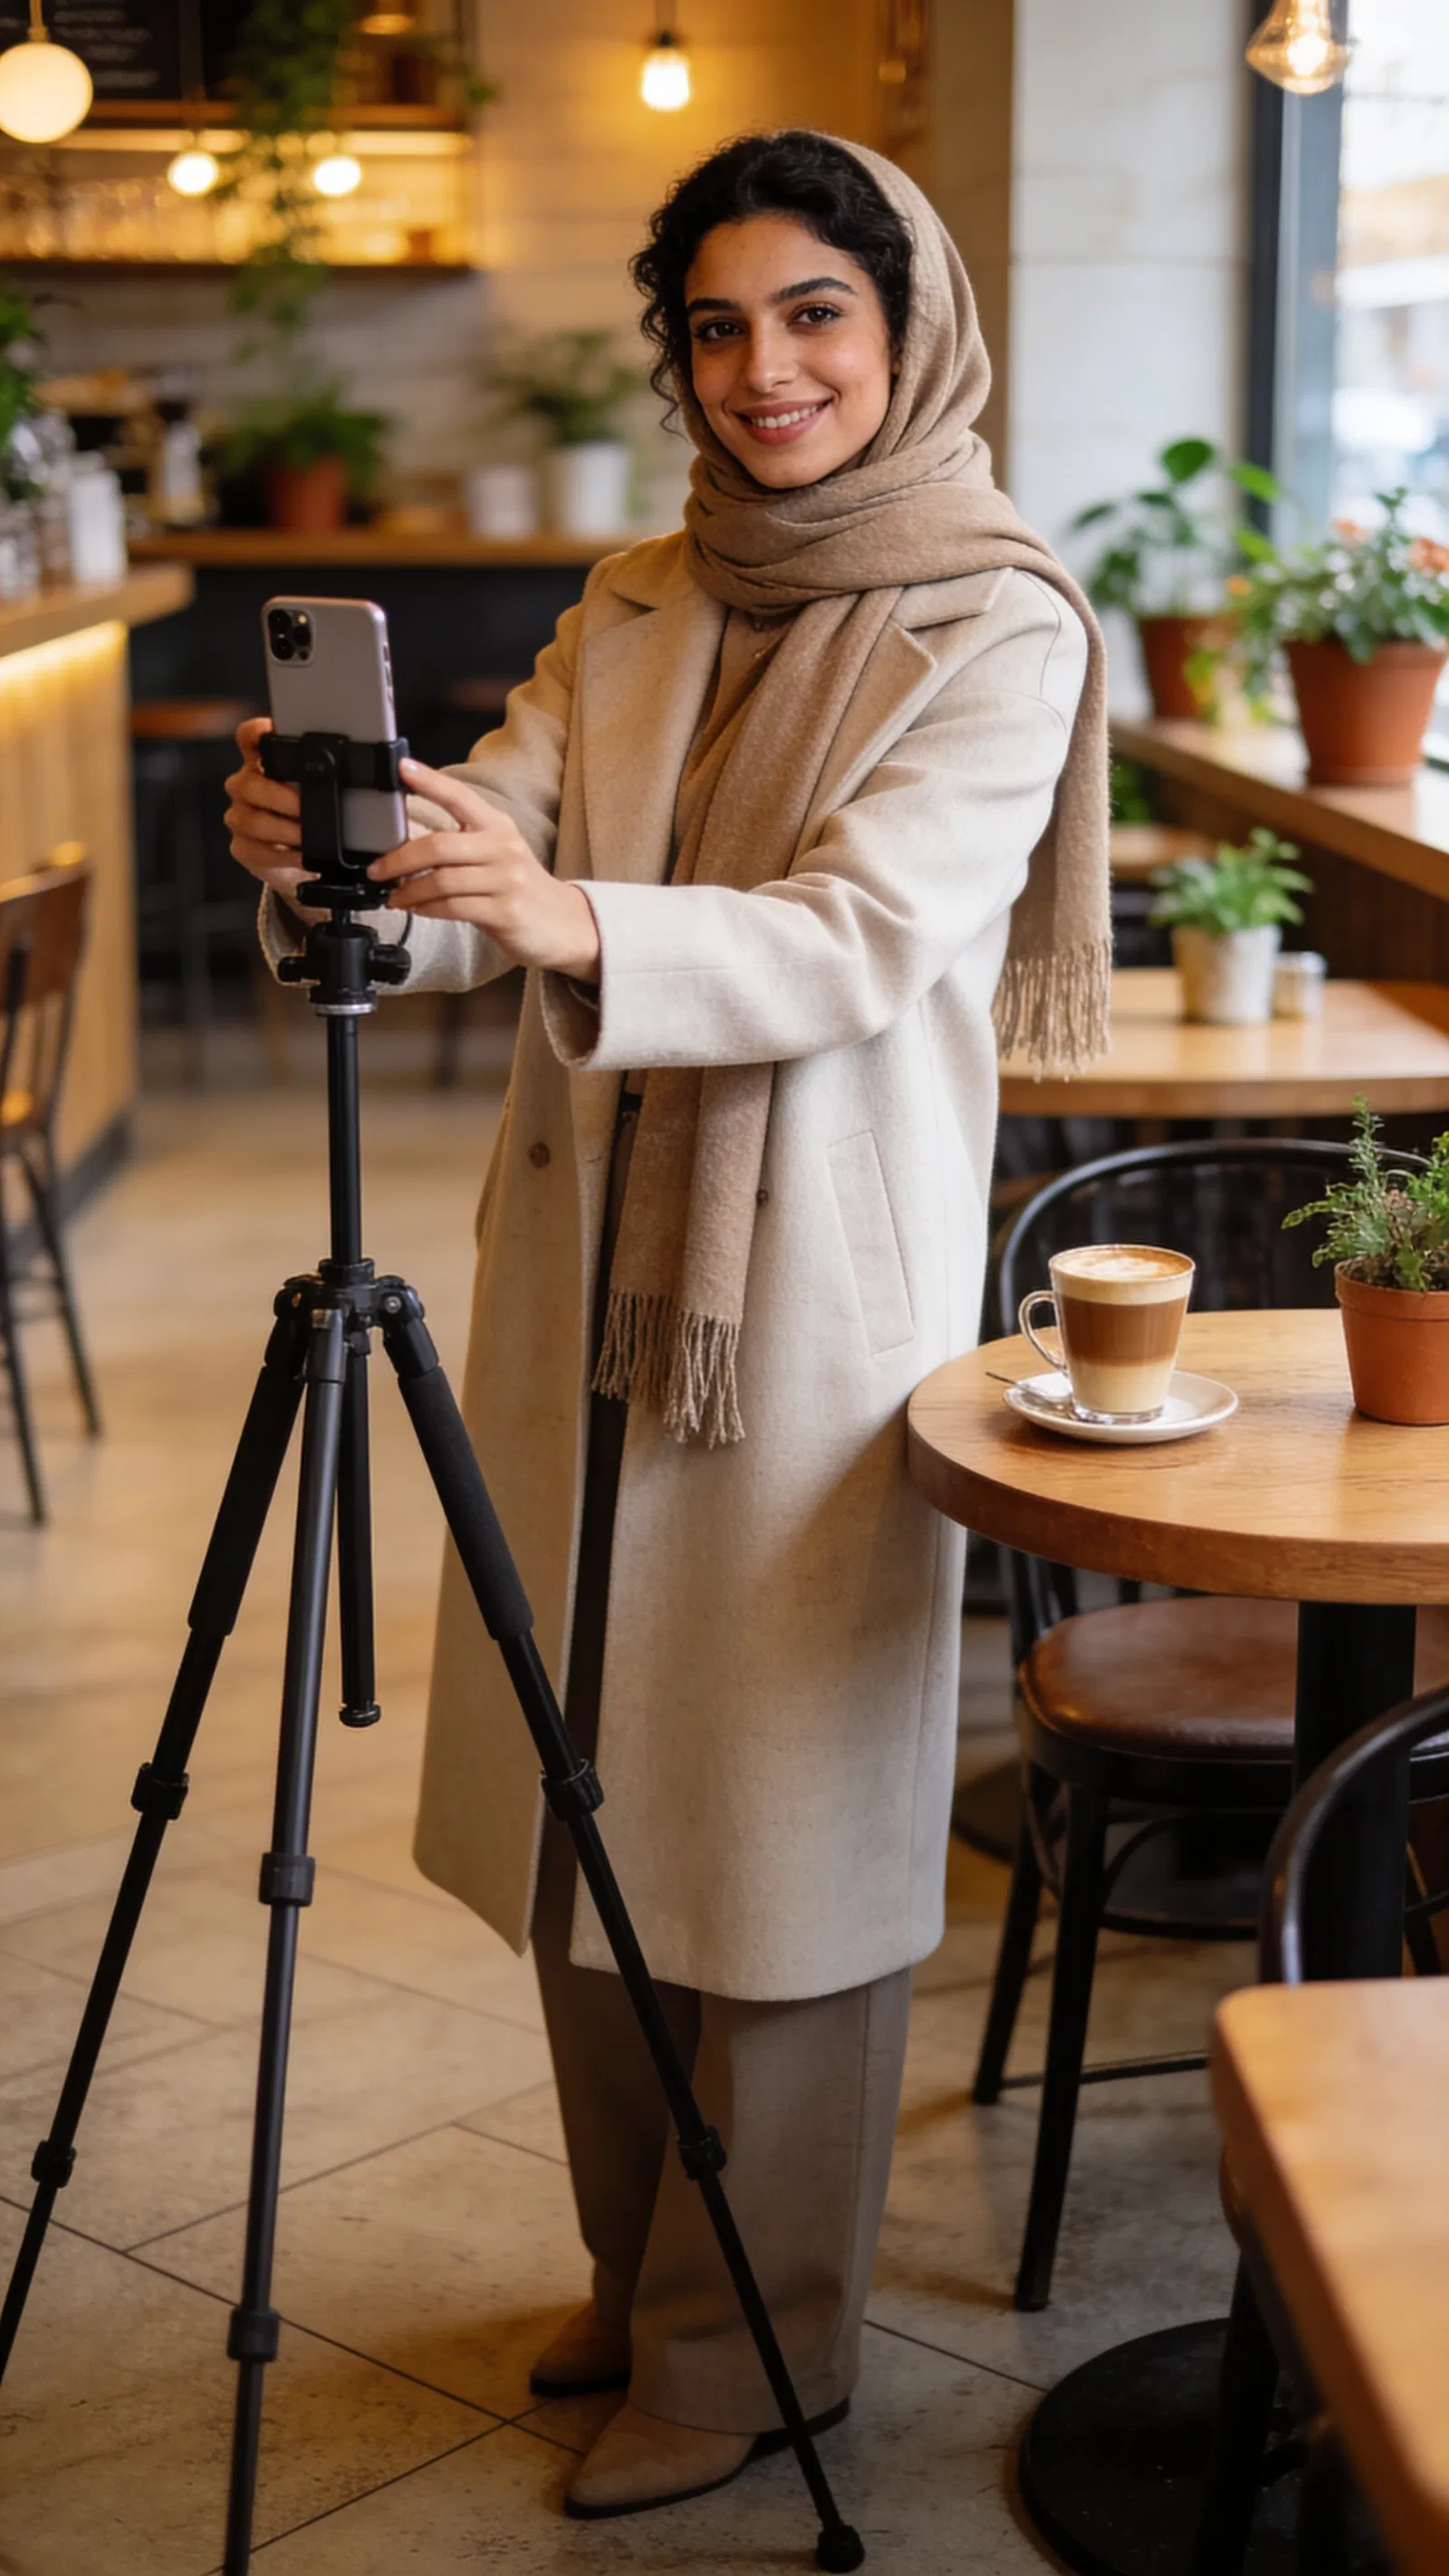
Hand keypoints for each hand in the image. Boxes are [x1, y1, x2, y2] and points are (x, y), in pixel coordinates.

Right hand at [223, 716, 325, 920]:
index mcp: (265, 764)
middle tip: (303, 807)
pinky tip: (300, 856)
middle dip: (278, 796)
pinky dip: (280, 855)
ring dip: (281, 829)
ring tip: (305, 836)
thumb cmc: (314, 816)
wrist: (302, 858)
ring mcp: (242, 816)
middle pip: (248, 783)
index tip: (270, 735)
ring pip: (250, 819)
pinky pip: (255, 849)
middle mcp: (248, 786)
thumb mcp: (326, 790)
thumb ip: (335, 774)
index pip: (249, 737)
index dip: (256, 733)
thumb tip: (379, 766)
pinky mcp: (243, 846)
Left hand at [367, 758, 600, 980]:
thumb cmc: (518, 888)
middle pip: (439, 846)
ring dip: (409, 890)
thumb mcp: (496, 854)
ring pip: (442, 881)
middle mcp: (503, 847)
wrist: (563, 924)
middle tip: (378, 869)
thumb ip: (459, 845)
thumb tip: (405, 846)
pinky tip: (417, 908)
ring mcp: (506, 880)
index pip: (459, 796)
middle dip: (399, 859)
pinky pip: (453, 907)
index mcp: (497, 825)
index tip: (400, 768)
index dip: (429, 781)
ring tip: (394, 896)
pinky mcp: (505, 911)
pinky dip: (426, 908)